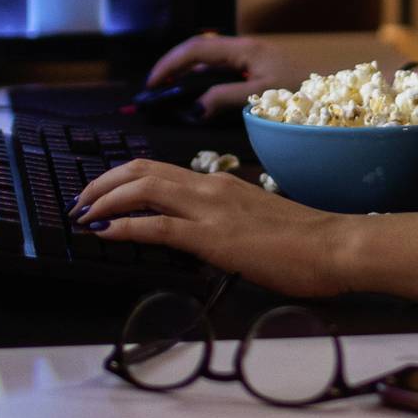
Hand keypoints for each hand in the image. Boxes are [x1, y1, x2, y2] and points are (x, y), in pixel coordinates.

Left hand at [71, 160, 351, 298]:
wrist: (335, 246)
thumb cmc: (306, 242)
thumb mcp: (256, 224)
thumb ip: (226, 223)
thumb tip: (203, 239)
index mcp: (221, 184)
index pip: (160, 170)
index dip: (123, 178)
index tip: (102, 195)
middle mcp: (211, 186)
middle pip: (141, 170)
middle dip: (102, 183)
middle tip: (81, 202)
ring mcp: (210, 208)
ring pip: (141, 188)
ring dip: (104, 200)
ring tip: (84, 215)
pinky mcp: (211, 236)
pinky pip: (157, 225)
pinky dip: (123, 226)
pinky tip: (106, 232)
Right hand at [138, 31, 345, 117]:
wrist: (341, 95)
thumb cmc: (306, 96)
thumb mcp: (262, 98)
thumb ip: (226, 99)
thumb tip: (195, 106)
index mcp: (245, 49)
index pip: (196, 49)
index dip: (170, 64)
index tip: (152, 83)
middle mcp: (246, 49)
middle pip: (199, 51)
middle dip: (173, 67)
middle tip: (153, 90)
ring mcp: (252, 58)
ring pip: (210, 61)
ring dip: (188, 75)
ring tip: (168, 94)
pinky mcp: (258, 70)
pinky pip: (222, 70)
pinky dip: (204, 81)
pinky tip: (198, 98)